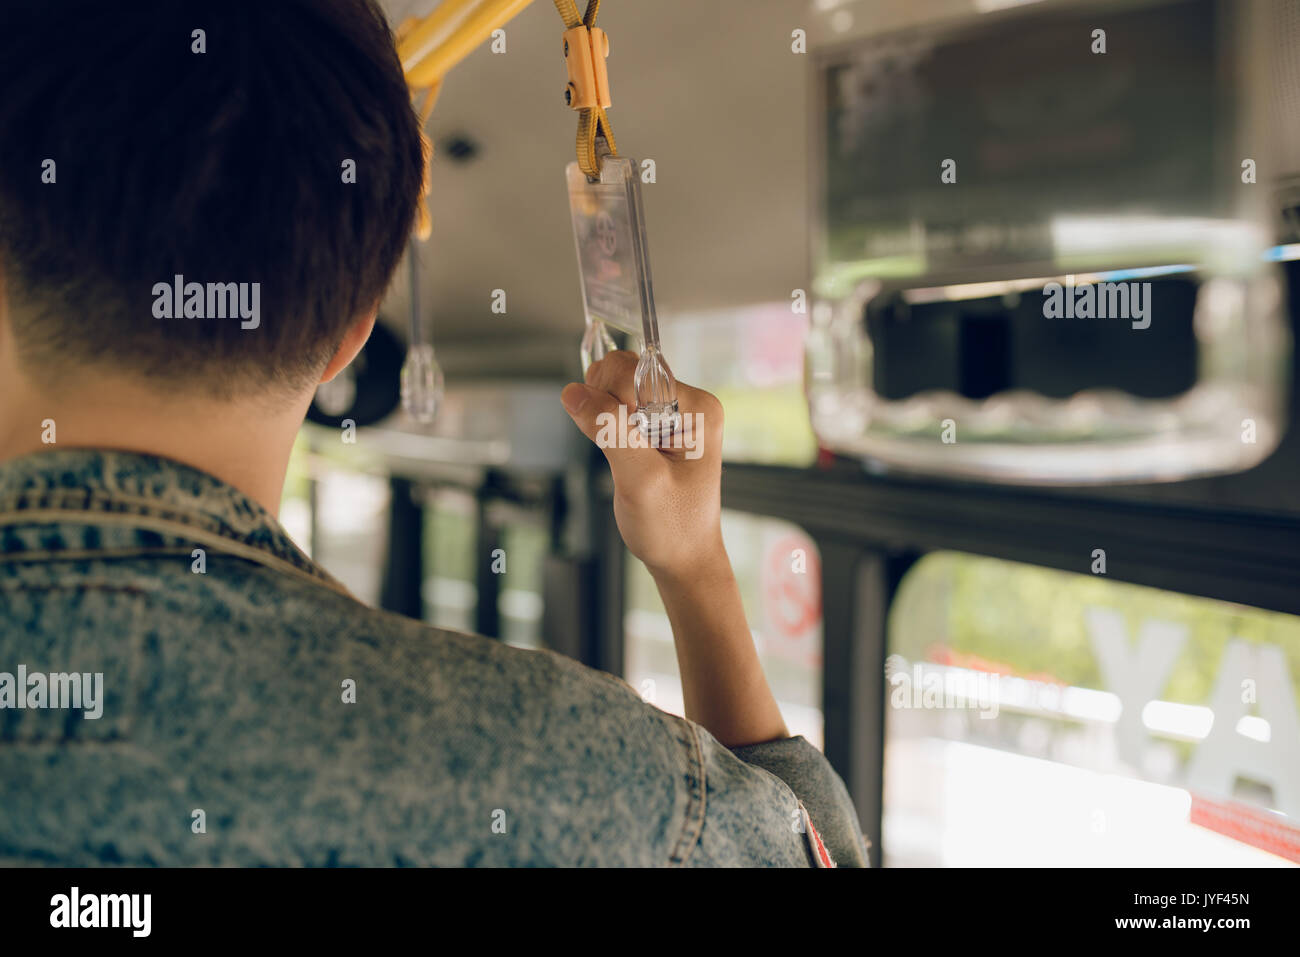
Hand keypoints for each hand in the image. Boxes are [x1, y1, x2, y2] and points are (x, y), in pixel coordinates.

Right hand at [560, 351, 725, 580]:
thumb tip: (573, 393)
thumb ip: (608, 432)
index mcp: (697, 408)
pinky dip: (608, 428)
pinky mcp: (656, 425)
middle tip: (618, 451)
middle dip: (605, 407)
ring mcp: (673, 413)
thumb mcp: (639, 481)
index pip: (635, 371)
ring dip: (605, 420)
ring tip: (623, 458)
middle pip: (623, 373)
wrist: (683, 557)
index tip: (614, 440)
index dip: (610, 399)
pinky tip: (623, 456)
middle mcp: (689, 402)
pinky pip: (618, 407)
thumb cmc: (671, 527)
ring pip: (615, 388)